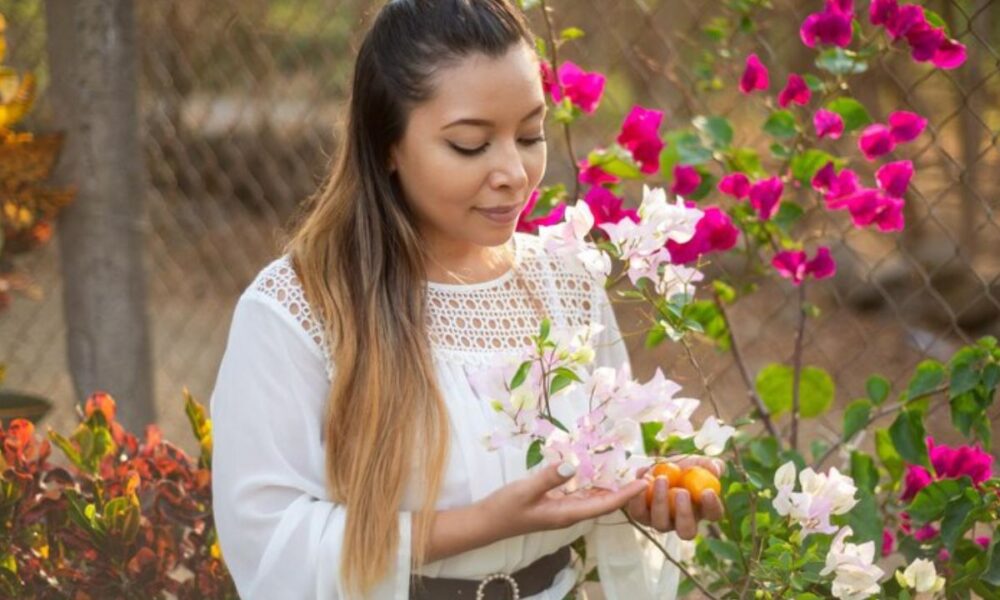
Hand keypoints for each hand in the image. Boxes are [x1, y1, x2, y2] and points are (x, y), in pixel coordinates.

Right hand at [477, 462, 647, 538]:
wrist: (487, 523)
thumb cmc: (505, 508)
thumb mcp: (525, 490)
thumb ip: (548, 478)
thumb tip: (572, 465)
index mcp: (567, 514)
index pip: (604, 505)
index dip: (625, 494)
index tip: (644, 483)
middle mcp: (569, 513)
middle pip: (604, 502)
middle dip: (624, 490)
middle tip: (643, 472)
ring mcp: (562, 509)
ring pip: (594, 498)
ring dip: (611, 486)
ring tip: (628, 470)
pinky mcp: (555, 504)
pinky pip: (580, 494)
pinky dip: (593, 483)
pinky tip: (598, 471)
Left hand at [625, 455, 724, 539]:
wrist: (656, 466)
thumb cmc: (683, 467)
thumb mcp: (698, 462)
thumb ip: (710, 465)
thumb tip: (715, 470)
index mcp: (702, 510)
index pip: (713, 515)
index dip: (712, 506)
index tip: (707, 491)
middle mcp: (682, 523)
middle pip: (686, 531)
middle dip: (684, 514)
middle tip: (681, 492)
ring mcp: (661, 522)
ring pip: (660, 524)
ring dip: (660, 502)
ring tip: (661, 479)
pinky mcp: (641, 515)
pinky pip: (638, 512)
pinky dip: (639, 496)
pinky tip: (644, 475)